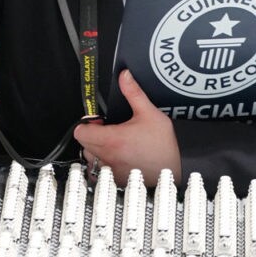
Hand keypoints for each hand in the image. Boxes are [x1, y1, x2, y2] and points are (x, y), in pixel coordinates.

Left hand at [74, 70, 181, 187]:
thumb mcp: (150, 114)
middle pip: (83, 144)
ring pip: (89, 158)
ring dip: (96, 150)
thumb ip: (134, 93)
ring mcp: (110, 170)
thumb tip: (125, 76)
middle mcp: (107, 156)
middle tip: (108, 130)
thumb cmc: (164, 147)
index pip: (81, 131)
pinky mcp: (115, 180)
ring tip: (113, 145)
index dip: (88, 123)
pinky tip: (116, 158)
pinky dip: (101, 165)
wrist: (174, 170)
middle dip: (92, 135)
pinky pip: (98, 173)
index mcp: (112, 139)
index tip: (100, 121)